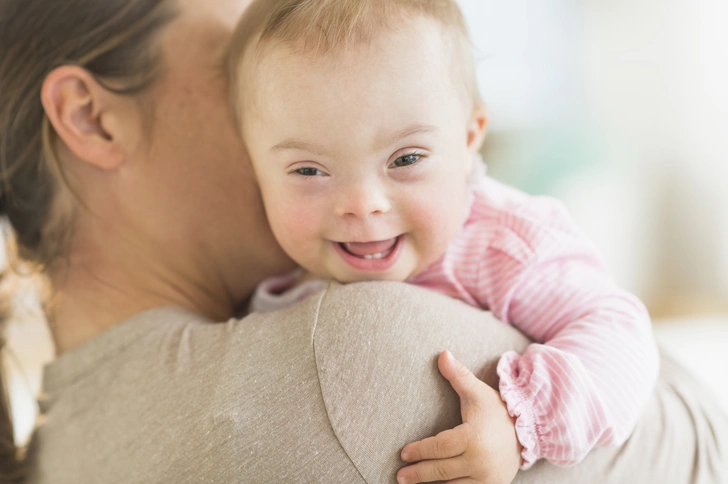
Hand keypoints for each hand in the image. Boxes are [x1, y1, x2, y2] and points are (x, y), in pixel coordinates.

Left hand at [396, 350, 521, 483]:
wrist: (528, 433)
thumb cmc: (496, 411)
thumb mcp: (477, 392)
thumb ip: (458, 375)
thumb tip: (442, 353)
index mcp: (473, 438)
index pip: (439, 447)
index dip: (420, 451)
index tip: (403, 453)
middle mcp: (480, 462)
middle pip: (441, 470)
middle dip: (418, 473)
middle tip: (399, 476)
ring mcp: (486, 478)